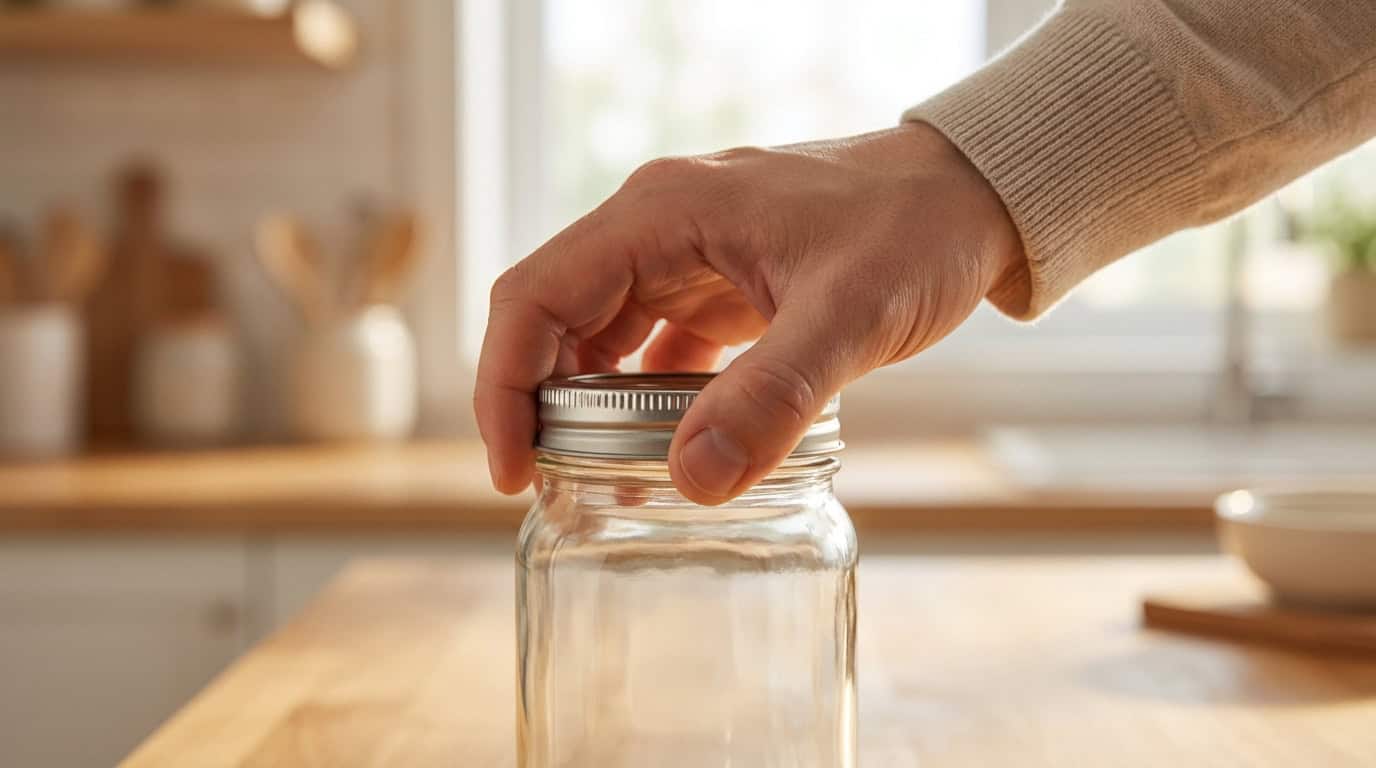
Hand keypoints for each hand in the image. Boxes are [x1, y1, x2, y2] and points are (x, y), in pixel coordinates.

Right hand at [475, 122, 1022, 503]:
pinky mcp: (717, 283)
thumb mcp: (850, 316)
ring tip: (596, 480)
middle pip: (551, 317)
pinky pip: (651, 344)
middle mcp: (657, 226)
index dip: (504, 386)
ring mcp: (685, 254)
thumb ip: (773, 397)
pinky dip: (641, 399)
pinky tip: (659, 449)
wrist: (971, 197)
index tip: (513, 469)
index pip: (534, 295)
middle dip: (536, 404)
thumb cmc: (915, 230)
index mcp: (661, 212)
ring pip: (597, 333)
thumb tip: (692, 480)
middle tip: (549, 489)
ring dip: (585, 405)